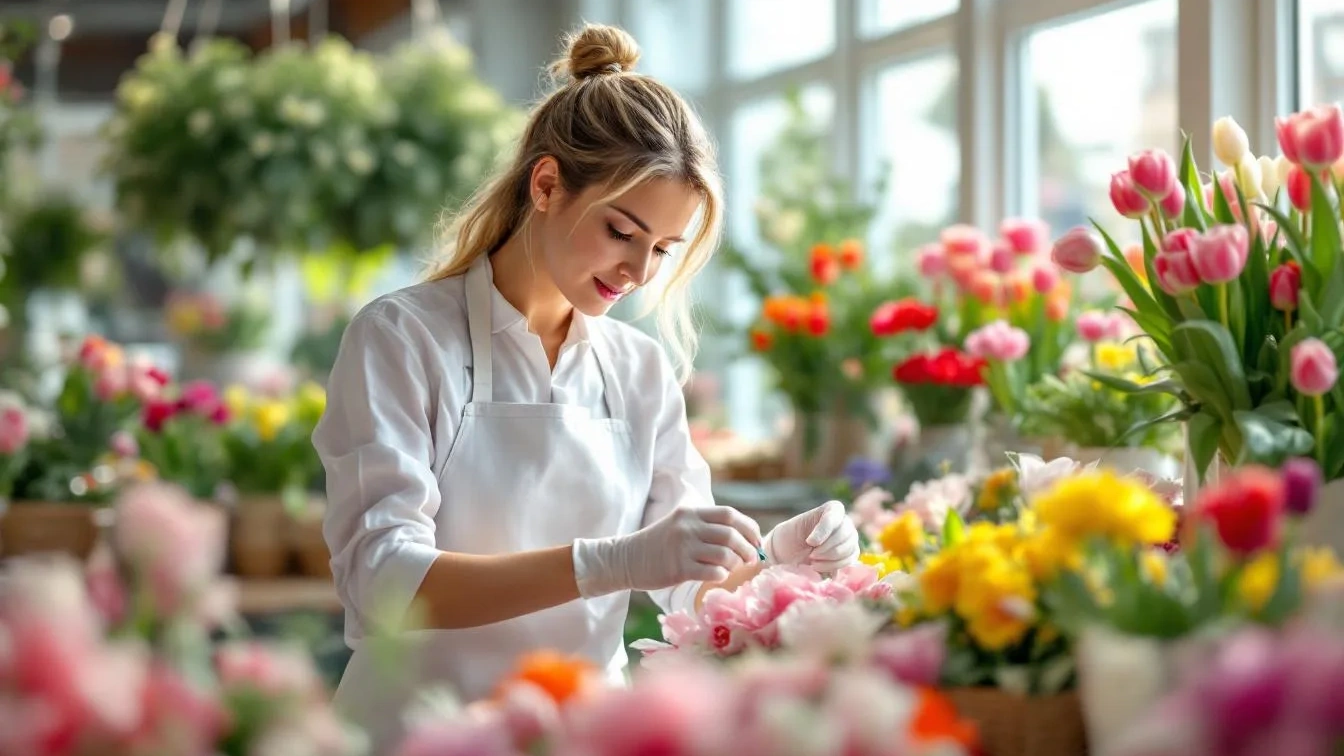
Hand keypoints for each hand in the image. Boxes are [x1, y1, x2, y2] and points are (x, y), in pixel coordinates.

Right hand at [572, 505, 762, 597]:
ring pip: (725, 554)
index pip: (730, 515)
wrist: (626, 559)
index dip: (749, 528)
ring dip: (736, 563)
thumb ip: (704, 526)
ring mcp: (683, 547)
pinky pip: (711, 571)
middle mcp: (688, 526)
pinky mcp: (678, 568)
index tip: (756, 540)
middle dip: (748, 548)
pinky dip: (722, 575)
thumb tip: (741, 537)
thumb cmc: (658, 545)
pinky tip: (719, 576)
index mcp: (691, 512)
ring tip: (734, 569)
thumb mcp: (680, 525)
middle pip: (731, 534)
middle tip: (751, 559)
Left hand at [761, 500, 858, 571]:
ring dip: (829, 559)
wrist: (789, 552)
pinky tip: (819, 566)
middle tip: (810, 555)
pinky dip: (833, 566)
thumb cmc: (790, 537)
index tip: (810, 542)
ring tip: (813, 561)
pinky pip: (849, 560)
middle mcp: (844, 521)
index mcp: (832, 509)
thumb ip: (808, 529)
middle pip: (845, 534)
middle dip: (826, 549)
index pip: (835, 515)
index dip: (824, 530)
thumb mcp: (793, 528)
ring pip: (849, 549)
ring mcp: (850, 538)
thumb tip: (819, 544)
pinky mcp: (850, 553)